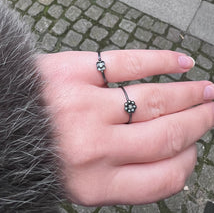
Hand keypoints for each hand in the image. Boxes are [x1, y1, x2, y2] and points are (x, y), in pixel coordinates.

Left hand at [37, 50, 213, 205]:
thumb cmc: (37, 151)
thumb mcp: (77, 180)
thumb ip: (119, 175)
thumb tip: (166, 160)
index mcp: (94, 183)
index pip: (161, 177)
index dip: (186, 162)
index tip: (194, 150)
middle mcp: (95, 147)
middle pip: (166, 134)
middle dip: (198, 121)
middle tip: (213, 110)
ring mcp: (86, 106)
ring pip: (155, 99)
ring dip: (189, 94)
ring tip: (207, 90)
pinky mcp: (76, 71)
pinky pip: (130, 63)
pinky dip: (161, 61)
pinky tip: (181, 63)